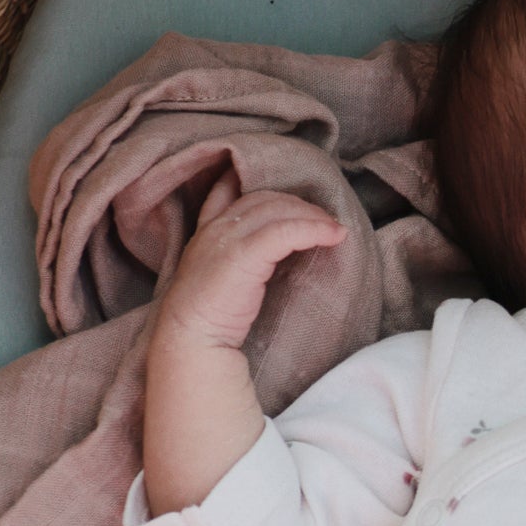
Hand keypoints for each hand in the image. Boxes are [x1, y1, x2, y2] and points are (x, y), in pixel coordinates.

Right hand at [153, 190, 349, 358]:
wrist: (191, 342)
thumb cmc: (210, 321)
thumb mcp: (224, 280)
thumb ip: (243, 260)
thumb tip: (280, 254)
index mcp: (206, 233)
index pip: (226, 192)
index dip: (255, 184)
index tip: (285, 188)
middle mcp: (214, 229)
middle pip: (263, 198)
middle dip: (298, 205)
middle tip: (325, 220)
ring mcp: (226, 238)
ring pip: (276, 210)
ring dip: (311, 216)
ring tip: (334, 229)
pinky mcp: (243, 255)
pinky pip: (285, 231)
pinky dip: (313, 229)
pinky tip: (333, 236)